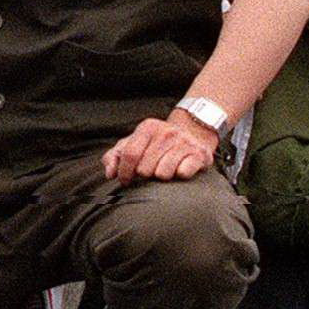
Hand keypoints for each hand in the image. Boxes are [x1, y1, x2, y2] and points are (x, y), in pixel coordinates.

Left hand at [101, 111, 221, 182]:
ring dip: (161, 177)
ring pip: (163, 174)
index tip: (125, 180)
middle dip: (144, 175)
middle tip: (149, 172)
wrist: (191, 134)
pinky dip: (180, 175)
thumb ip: (114, 156)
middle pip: (145, 169)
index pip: (130, 155)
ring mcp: (184, 142)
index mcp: (148, 128)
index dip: (124, 172)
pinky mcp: (199, 154)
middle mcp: (166, 132)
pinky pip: (183, 173)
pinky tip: (179, 170)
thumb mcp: (132, 144)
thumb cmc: (154, 145)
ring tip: (163, 170)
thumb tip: (110, 173)